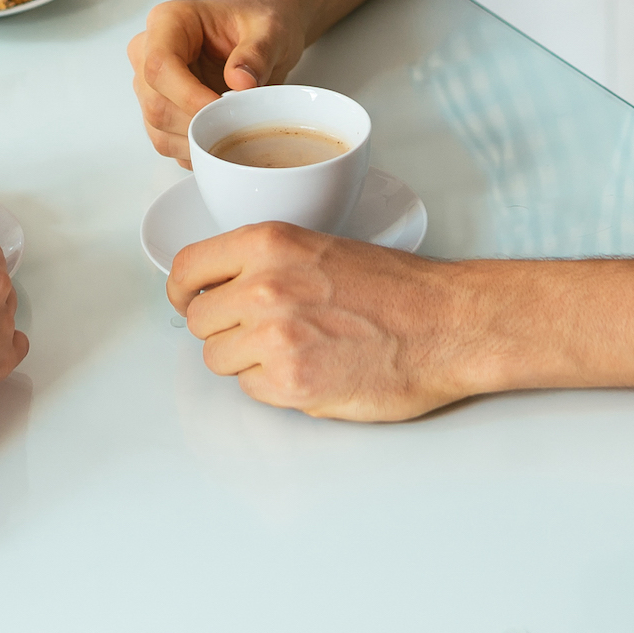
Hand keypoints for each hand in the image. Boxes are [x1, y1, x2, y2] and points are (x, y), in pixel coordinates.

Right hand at [126, 0, 307, 164]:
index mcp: (169, 22)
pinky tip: (221, 137)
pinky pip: (166, 140)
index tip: (222, 108)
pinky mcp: (161, 109)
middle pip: (155, 101)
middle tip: (238, 121)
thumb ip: (257, 53)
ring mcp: (152, 84)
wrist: (262, 32)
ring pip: (157, 126)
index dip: (188, 95)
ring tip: (234, 128)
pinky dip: (194, 147)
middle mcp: (149, 51)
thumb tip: (240, 81)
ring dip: (196, 138)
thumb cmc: (258, 20)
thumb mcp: (270, 29)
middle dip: (196, 121)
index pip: (160, 64)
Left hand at [167, 223, 469, 420]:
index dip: (184, 292)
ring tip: (296, 351)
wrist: (449, 323)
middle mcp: (263, 285)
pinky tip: (312, 370)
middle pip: (199, 321)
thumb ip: (264, 264)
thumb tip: (220, 291)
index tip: (190, 302)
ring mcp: (274, 336)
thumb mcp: (319, 249)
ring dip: (248, 362)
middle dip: (225, 331)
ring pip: (219, 360)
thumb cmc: (396, 289)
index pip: (186, 269)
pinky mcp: (292, 382)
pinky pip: (251, 390)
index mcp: (268, 243)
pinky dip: (275, 387)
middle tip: (264, 333)